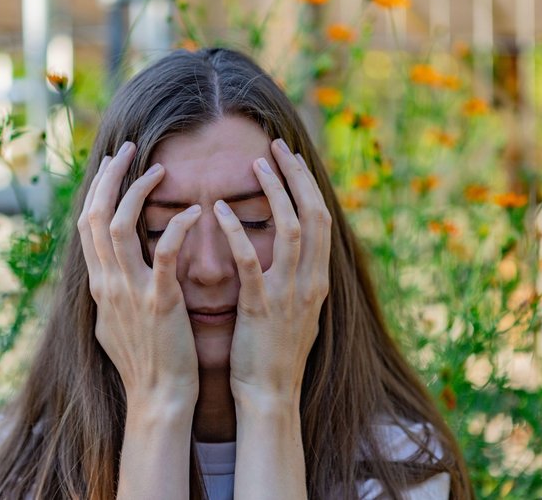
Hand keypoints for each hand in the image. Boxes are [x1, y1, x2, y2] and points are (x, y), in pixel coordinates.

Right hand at [77, 141, 202, 405]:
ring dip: (136, 191)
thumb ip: (111, 292)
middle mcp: (107, 283)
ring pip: (118, 227)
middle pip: (94, 216)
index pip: (88, 225)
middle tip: (126, 149)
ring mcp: (129, 292)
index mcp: (100, 285)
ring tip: (158, 168)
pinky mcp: (158, 302)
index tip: (113, 166)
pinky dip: (175, 228)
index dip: (98, 191)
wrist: (159, 399)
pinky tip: (193, 211)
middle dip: (107, 178)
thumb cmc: (147, 362)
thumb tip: (106, 273)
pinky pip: (162, 254)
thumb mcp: (116, 323)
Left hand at [213, 138, 331, 406]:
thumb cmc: (275, 351)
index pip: (321, 219)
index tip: (290, 158)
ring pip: (291, 229)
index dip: (307, 185)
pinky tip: (220, 211)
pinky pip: (252, 262)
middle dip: (298, 176)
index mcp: (318, 279)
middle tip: (278, 146)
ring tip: (256, 164)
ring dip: (275, 192)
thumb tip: (286, 247)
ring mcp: (289, 293)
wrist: (270, 395)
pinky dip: (238, 232)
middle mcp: (311, 281)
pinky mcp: (262, 307)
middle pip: (314, 214)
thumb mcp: (295, 308)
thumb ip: (295, 275)